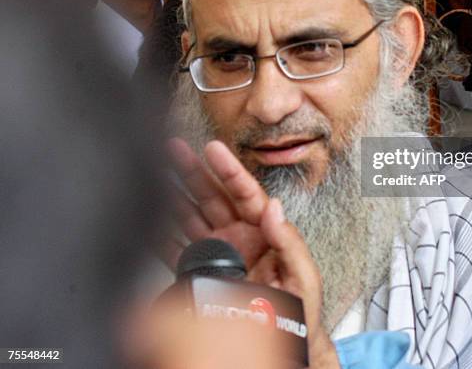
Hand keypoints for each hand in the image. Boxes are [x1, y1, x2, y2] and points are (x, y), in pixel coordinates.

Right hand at [165, 138, 338, 367]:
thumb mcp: (303, 277)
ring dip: (173, 196)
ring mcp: (219, 253)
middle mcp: (239, 237)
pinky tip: (148, 223)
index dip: (229, 169)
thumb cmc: (299, 312)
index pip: (245, 193)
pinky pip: (177, 250)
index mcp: (264, 232)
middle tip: (175, 149)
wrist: (281, 343)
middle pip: (212, 197)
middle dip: (193, 171)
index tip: (214, 149)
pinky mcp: (203, 274)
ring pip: (191, 216)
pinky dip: (160, 237)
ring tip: (156, 174)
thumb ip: (290, 242)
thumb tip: (275, 207)